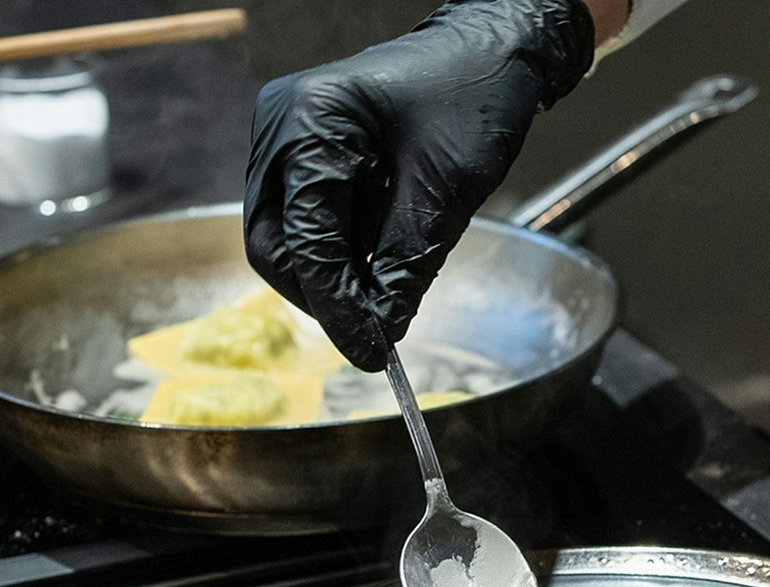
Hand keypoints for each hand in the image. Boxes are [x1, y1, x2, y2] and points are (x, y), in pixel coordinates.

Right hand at [244, 0, 594, 370]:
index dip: (336, 306)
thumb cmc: (472, 95)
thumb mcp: (445, 189)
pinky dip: (345, 249)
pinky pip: (311, 218)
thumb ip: (407, 262)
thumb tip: (381, 327)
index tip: (370, 351)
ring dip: (335, 274)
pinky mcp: (308, 152)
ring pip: (289, 237)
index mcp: (310, 122)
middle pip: (277, 244)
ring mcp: (288, 138)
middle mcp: (282, 128)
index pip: (306, 240)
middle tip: (373, 333)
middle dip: (323, 294)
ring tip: (389, 294)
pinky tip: (385, 258)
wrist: (492, 51)